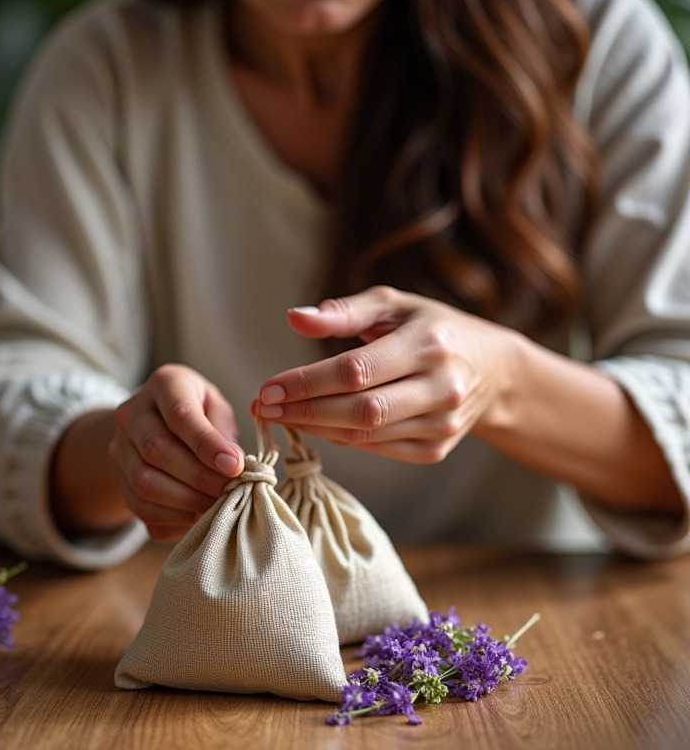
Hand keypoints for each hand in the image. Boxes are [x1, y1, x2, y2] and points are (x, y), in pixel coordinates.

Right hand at [109, 364, 243, 540]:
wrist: (155, 420)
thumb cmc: (199, 410)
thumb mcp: (216, 405)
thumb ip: (224, 430)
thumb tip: (234, 464)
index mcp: (164, 384)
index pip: (180, 415)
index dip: (208, 445)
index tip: (235, 466)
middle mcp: (132, 413)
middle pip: (158, 451)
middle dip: (199, 477)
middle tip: (230, 490)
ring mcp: (119, 447)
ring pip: (144, 483)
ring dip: (186, 501)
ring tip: (216, 506)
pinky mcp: (118, 479)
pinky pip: (140, 508)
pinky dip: (172, 519)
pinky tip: (197, 517)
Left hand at [253, 286, 518, 463]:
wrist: (493, 371)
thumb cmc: (432, 328)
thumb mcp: (394, 305)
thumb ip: (344, 311)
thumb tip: (295, 318)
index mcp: (428, 343)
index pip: (356, 370)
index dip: (307, 382)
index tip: (268, 386)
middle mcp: (440, 387)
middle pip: (359, 410)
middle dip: (303, 411)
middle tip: (262, 407)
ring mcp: (441, 424)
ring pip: (365, 435)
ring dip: (315, 427)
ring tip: (281, 415)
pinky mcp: (436, 449)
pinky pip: (377, 448)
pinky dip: (342, 438)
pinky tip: (319, 424)